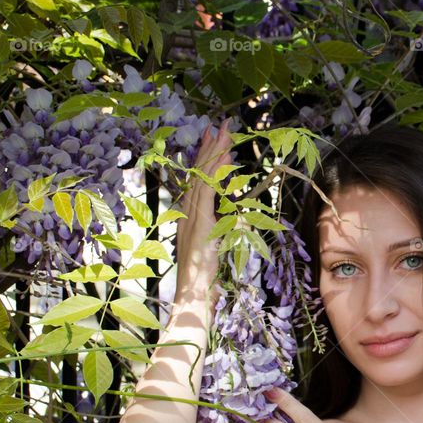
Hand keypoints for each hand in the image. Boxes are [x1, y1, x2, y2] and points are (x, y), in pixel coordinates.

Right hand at [173, 119, 234, 314]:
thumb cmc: (205, 280)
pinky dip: (215, 173)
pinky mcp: (199, 224)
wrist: (193, 297)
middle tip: (219, 125)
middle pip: (198, 174)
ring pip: (202, 178)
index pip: (198, 181)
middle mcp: (188, 214)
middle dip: (209, 148)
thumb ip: (222, 231)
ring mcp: (191, 218)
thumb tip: (234, 218)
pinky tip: (224, 158)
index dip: (205, 160)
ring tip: (223, 132)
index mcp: (191, 218)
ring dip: (214, 154)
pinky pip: (207, 193)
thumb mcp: (217, 248)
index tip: (213, 139)